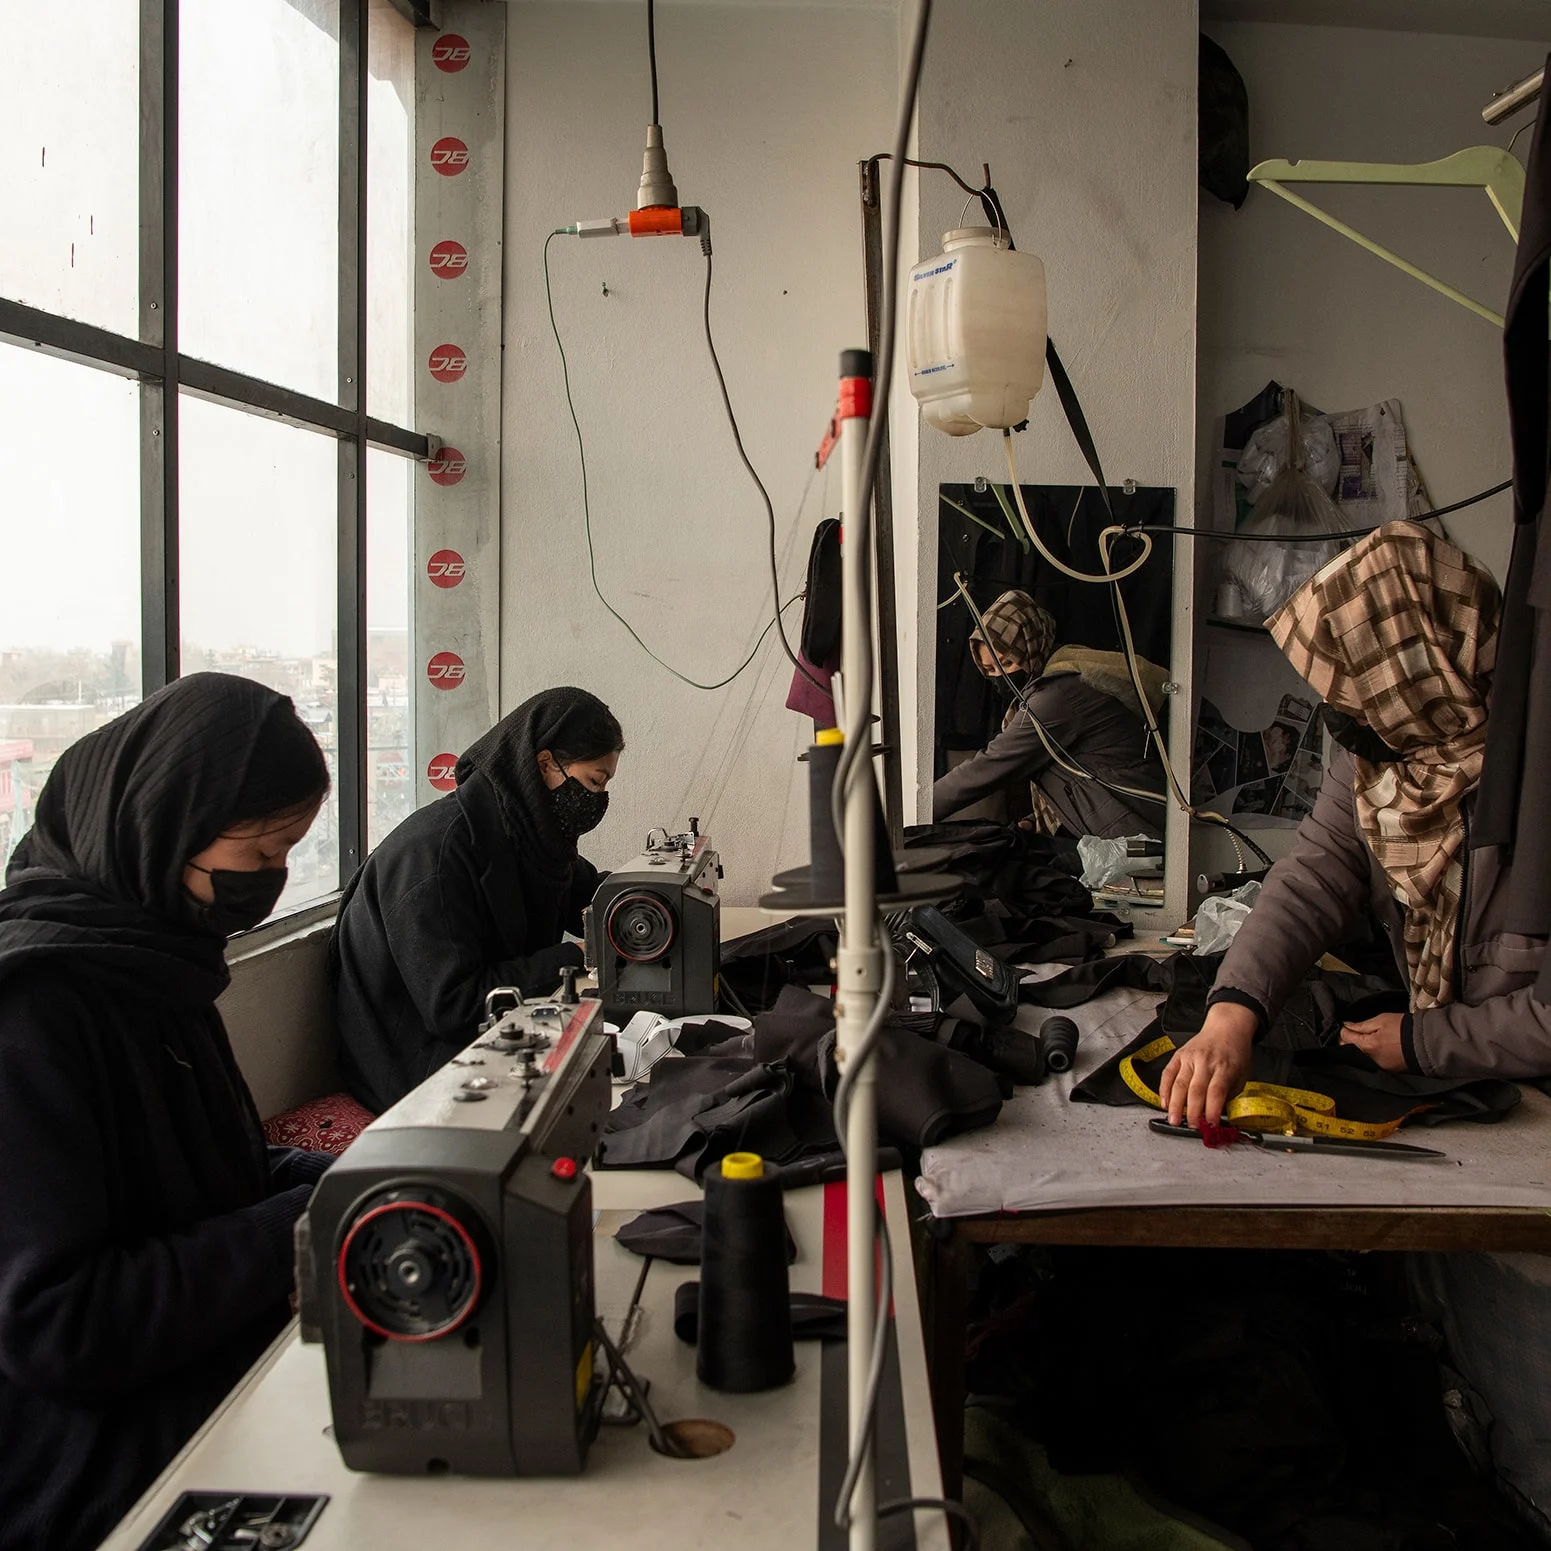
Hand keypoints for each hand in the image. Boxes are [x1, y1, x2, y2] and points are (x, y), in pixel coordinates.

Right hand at [1158, 1003, 1256, 1127]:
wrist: (1226, 1027)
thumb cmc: (1235, 1053)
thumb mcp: (1241, 1075)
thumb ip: (1228, 1094)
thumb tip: (1216, 1115)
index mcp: (1225, 1067)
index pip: (1216, 1092)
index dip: (1212, 1110)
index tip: (1210, 1126)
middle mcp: (1205, 1061)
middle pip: (1195, 1090)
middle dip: (1192, 1112)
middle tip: (1190, 1127)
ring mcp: (1190, 1057)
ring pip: (1179, 1083)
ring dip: (1175, 1104)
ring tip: (1173, 1120)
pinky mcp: (1178, 1055)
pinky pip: (1168, 1074)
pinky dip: (1164, 1090)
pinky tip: (1164, 1103)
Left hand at [1340, 1012, 1405, 1071]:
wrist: (1427, 1043)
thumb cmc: (1404, 1028)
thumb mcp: (1382, 1020)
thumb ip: (1361, 1025)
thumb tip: (1346, 1025)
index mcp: (1367, 1046)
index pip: (1345, 1038)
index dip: (1343, 1029)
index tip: (1345, 1024)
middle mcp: (1369, 1059)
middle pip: (1347, 1049)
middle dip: (1345, 1040)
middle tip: (1350, 1031)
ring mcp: (1378, 1066)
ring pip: (1357, 1057)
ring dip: (1355, 1048)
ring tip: (1358, 1039)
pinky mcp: (1386, 1070)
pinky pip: (1369, 1062)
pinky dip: (1366, 1055)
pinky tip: (1369, 1048)